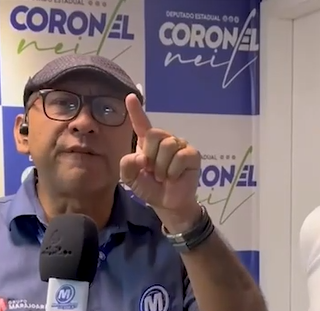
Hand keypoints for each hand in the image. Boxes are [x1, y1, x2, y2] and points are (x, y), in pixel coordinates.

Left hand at [120, 94, 201, 230]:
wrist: (167, 203)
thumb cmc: (149, 188)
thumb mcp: (130, 179)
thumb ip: (127, 165)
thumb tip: (141, 157)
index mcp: (147, 143)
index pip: (141, 123)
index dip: (136, 110)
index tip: (130, 97)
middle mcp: (164, 140)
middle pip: (155, 133)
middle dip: (150, 155)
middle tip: (152, 171)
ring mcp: (180, 146)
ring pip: (167, 145)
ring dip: (162, 167)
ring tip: (163, 176)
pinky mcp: (192, 155)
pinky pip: (181, 156)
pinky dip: (173, 171)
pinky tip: (174, 177)